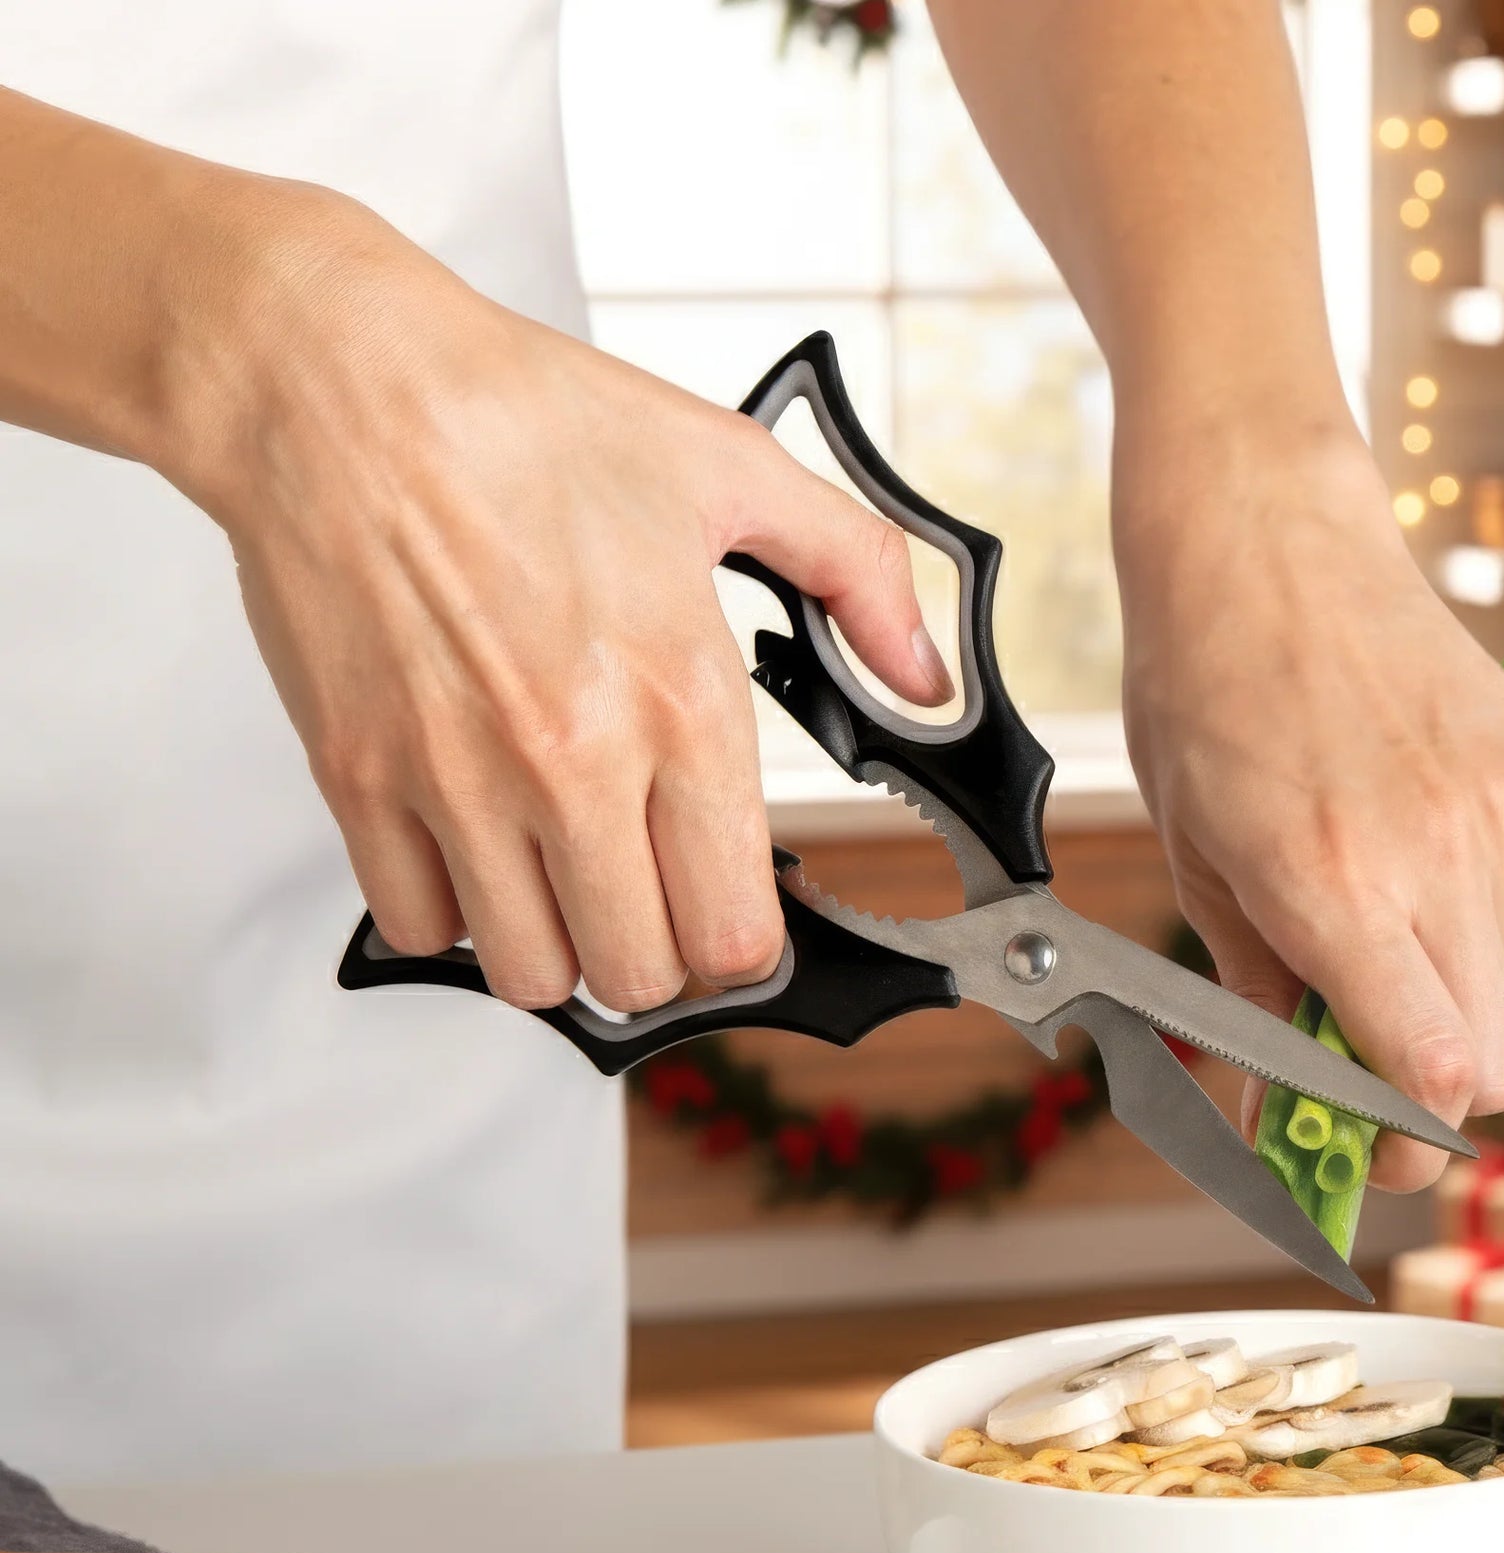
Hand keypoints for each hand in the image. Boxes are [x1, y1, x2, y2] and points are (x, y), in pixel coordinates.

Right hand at [180, 188, 947, 1011]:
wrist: (339, 383)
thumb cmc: (524, 419)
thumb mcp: (734, 469)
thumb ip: (858, 573)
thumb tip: (923, 675)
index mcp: (681, 702)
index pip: (736, 932)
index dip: (744, 941)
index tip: (728, 906)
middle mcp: (574, 764)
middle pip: (640, 975)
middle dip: (658, 953)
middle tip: (647, 893)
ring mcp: (460, 783)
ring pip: (531, 976)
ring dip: (558, 947)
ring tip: (561, 877)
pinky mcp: (361, 781)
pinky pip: (418, 927)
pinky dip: (450, 911)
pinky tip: (473, 847)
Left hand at [1115, 424, 1503, 1189]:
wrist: (1269, 544)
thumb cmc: (1204, 701)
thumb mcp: (1200, 871)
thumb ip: (1255, 1008)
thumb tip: (1276, 1119)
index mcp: (1339, 884)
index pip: (1438, 1078)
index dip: (1401, 1140)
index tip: (1358, 1145)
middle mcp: (1448, 854)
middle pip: (1503, 1064)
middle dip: (1434, 1094)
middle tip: (1361, 1065)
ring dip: (1462, 1011)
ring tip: (1380, 947)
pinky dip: (1489, 934)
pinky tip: (1419, 876)